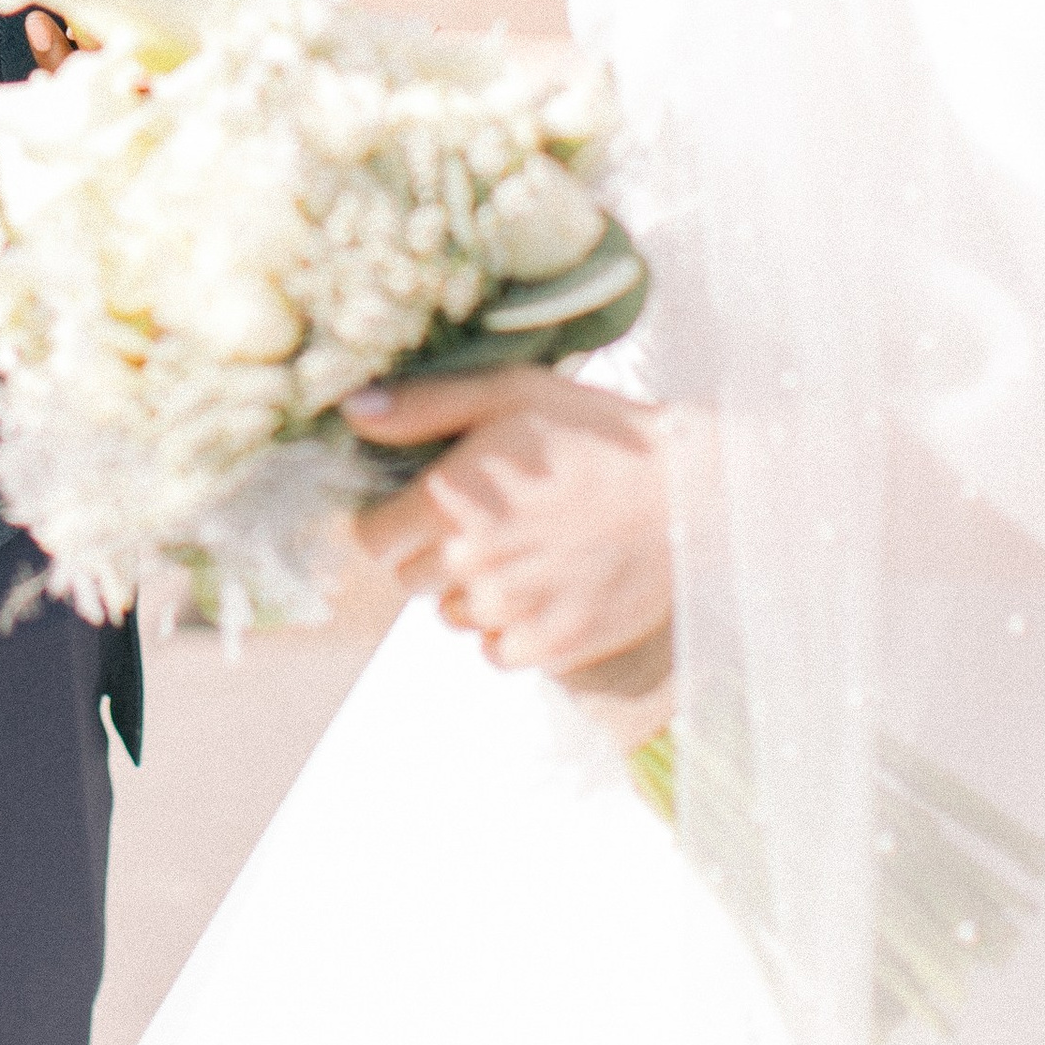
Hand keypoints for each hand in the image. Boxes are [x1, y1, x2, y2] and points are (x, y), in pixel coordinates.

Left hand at [346, 369, 679, 684]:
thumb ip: (425, 405)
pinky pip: (497, 651)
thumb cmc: (596, 434)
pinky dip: (513, 629)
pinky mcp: (551, 646)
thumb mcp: (510, 393)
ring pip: (451, 617)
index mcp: (448, 497)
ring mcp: (511, 610)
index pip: (370, 538)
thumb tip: (354, 411)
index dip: (391, 521)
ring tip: (526, 553)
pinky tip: (548, 587)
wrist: (689, 492)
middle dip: (434, 553)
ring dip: (472, 594)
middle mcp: (469, 560)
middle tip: (490, 522)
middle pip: (409, 579)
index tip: (424, 507)